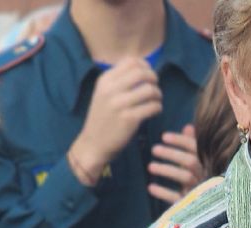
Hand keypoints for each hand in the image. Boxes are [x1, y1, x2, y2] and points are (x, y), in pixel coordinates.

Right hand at [70, 59, 162, 185]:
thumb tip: (143, 68)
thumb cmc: (102, 118)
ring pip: (150, 90)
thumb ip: (118, 80)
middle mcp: (111, 90)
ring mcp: (120, 104)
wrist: (93, 144)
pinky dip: (157, 107)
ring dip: (158, 94)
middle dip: (154, 78)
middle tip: (155, 87)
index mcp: (105, 80)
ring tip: (155, 100)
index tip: (148, 75)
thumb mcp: (103, 93)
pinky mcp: (129, 119)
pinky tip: (154, 111)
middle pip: (142, 73)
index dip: (145, 65)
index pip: (131, 61)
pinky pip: (152, 106)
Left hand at [147, 124, 203, 203]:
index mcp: (207, 161)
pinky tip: (150, 188)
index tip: (163, 136)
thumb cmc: (200, 178)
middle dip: (171, 154)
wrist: (210, 208)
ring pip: (185, 177)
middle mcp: (205, 174)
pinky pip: (178, 198)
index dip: (180, 141)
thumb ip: (193, 144)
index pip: (195, 147)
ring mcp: (199, 189)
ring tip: (149, 167)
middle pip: (190, 161)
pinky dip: (163, 193)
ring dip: (166, 170)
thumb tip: (188, 127)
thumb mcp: (198, 160)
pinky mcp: (192, 204)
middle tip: (154, 149)